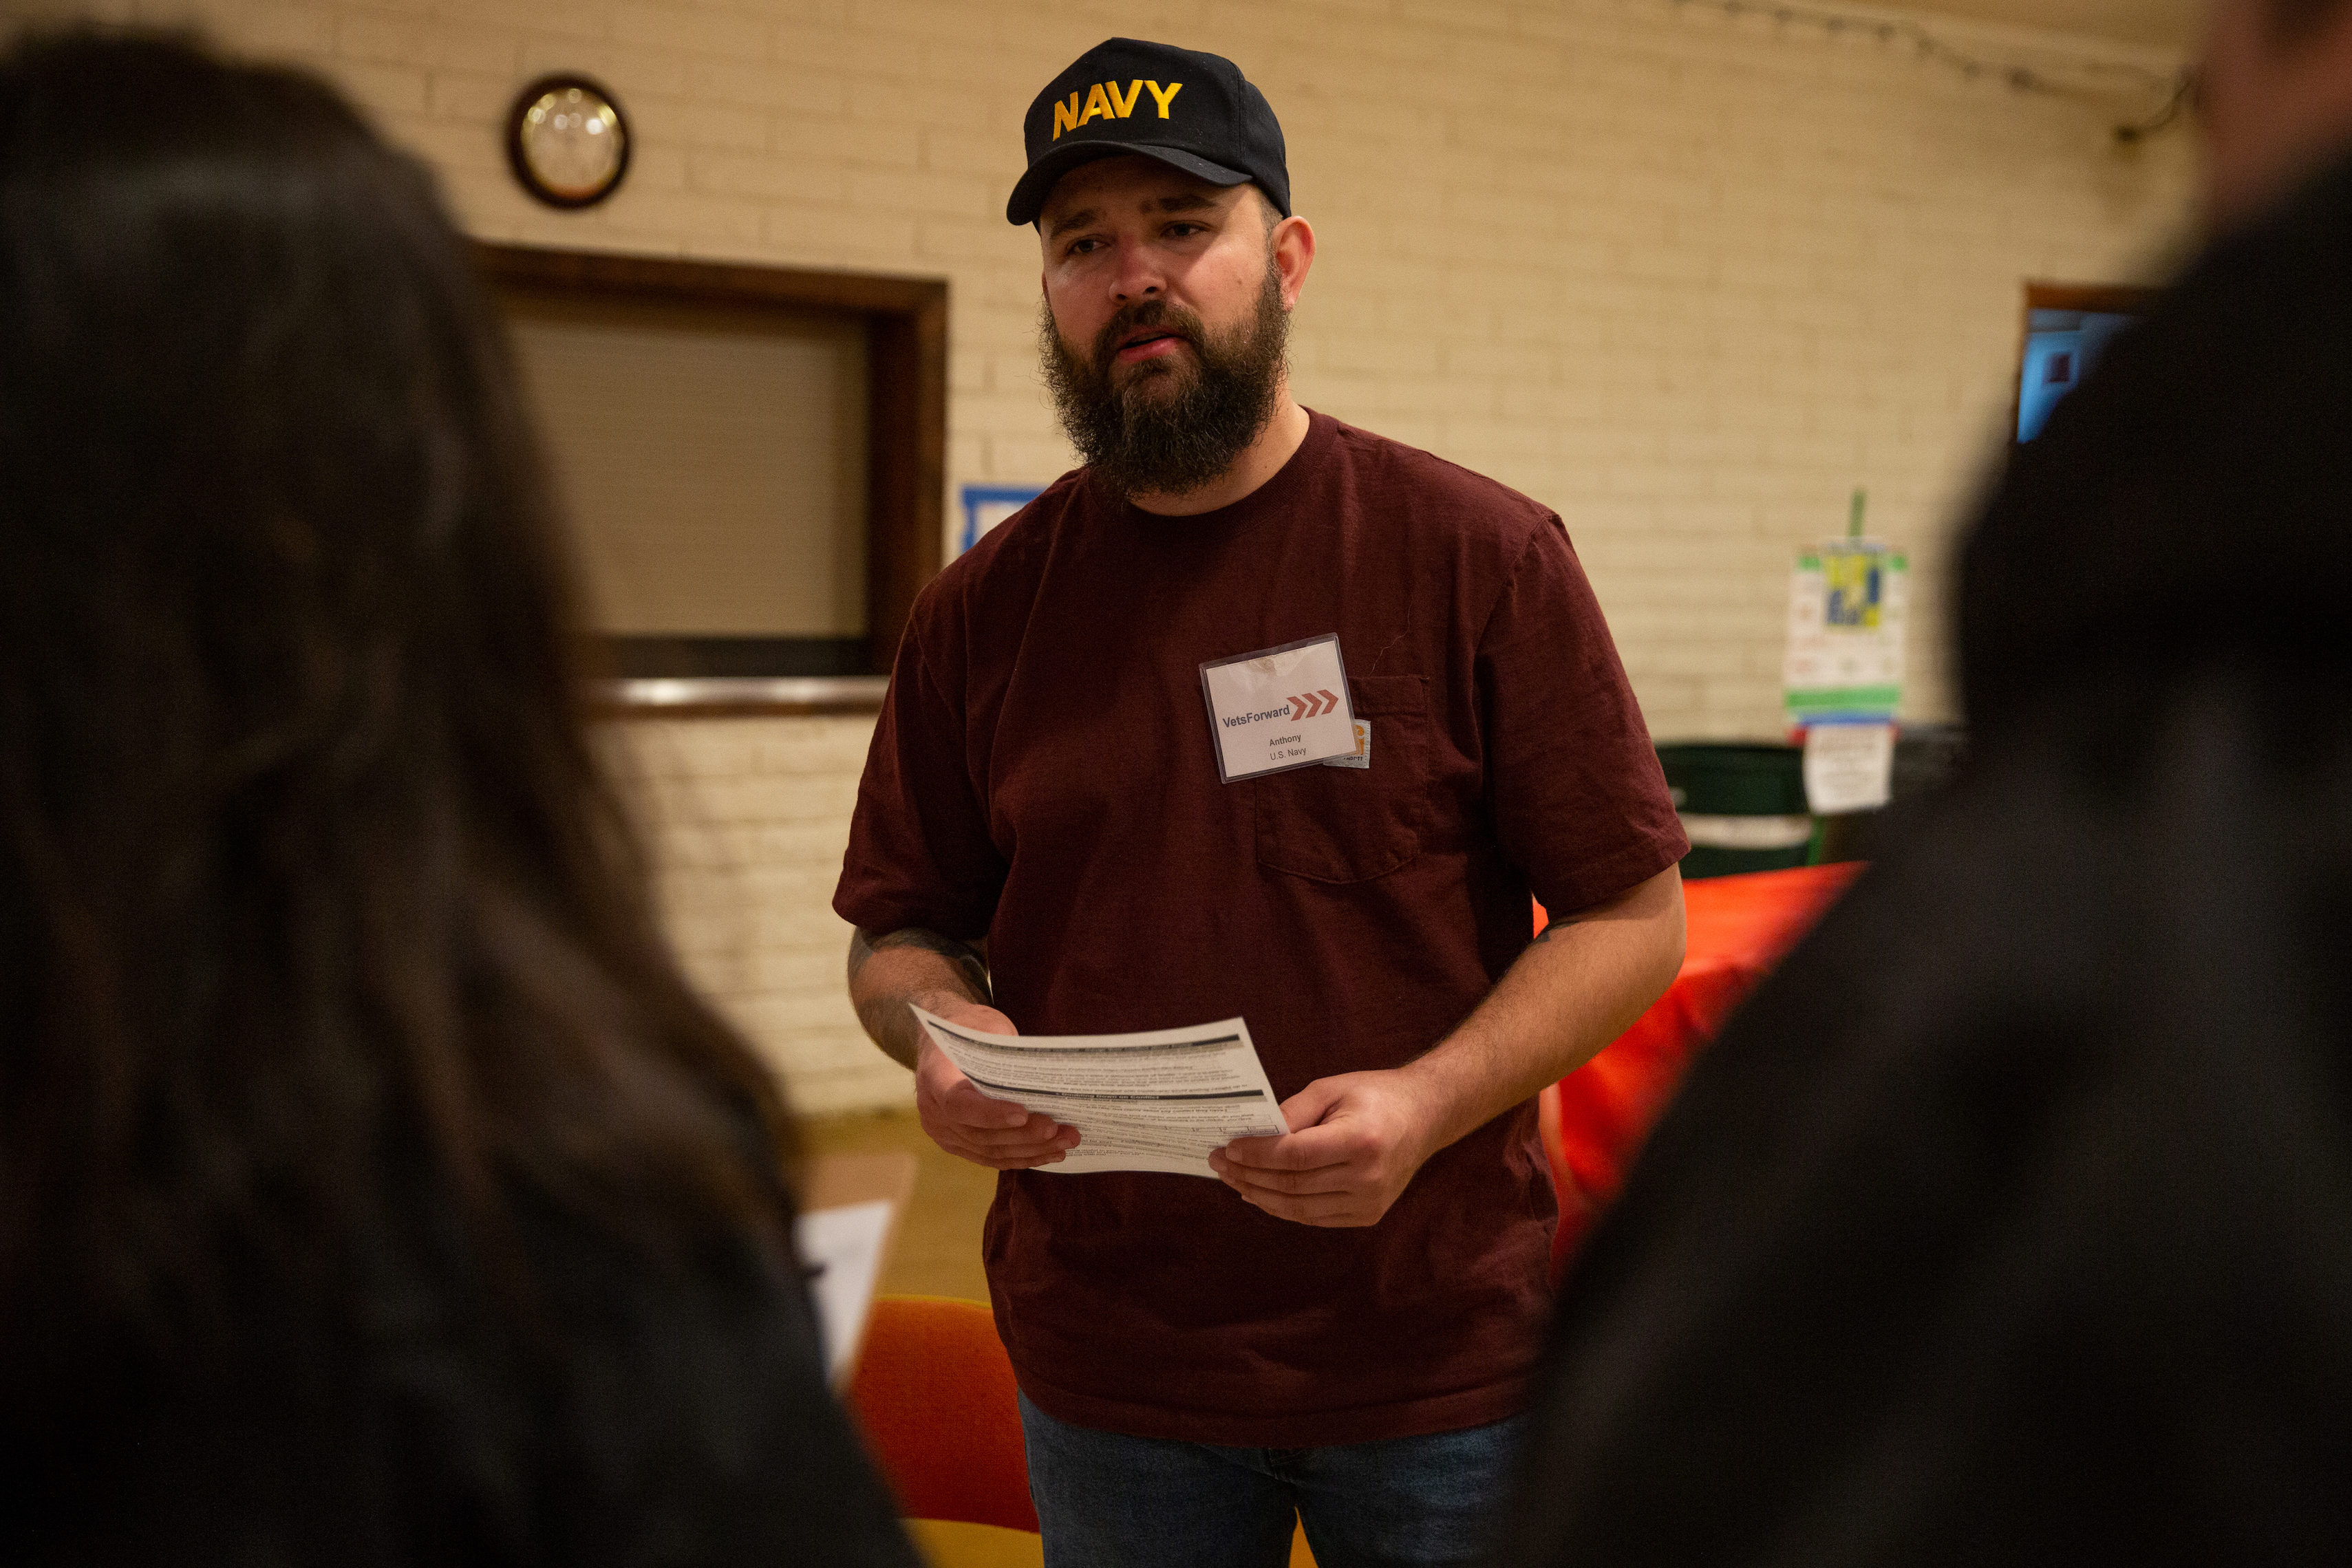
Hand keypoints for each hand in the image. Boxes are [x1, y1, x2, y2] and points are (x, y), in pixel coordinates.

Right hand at [912, 1000, 1080, 1170]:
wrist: (942, 1041)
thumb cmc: (968, 1028)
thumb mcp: (986, 1026)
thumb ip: (1007, 1052)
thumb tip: (1045, 1078)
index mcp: (934, 1077)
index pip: (959, 1104)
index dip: (990, 1114)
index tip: (1023, 1113)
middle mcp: (933, 1112)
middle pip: (980, 1134)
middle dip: (1024, 1135)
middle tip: (1059, 1129)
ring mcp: (944, 1133)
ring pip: (990, 1151)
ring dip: (1031, 1150)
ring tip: (1066, 1142)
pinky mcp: (959, 1144)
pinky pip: (991, 1157)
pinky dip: (1022, 1157)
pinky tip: (1050, 1153)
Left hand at [1209, 1070, 1441, 1226]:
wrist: (1425, 1116)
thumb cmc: (1376, 1095)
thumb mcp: (1332, 1088)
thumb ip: (1293, 1112)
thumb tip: (1253, 1135)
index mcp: (1360, 1141)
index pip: (1294, 1157)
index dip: (1256, 1155)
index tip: (1227, 1148)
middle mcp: (1368, 1178)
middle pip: (1292, 1186)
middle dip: (1248, 1175)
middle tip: (1218, 1164)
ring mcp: (1370, 1202)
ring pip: (1299, 1208)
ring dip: (1259, 1195)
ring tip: (1232, 1179)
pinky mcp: (1368, 1215)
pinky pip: (1314, 1217)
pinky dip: (1283, 1208)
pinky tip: (1259, 1194)